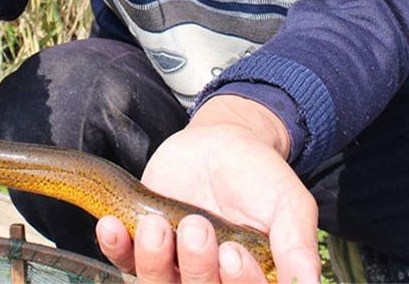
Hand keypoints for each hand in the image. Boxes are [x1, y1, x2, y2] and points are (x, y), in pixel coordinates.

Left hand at [96, 95, 320, 283]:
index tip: (233, 252)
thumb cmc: (258, 173)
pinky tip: (111, 227)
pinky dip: (116, 248)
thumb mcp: (288, 203)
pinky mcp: (142, 243)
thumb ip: (296, 245)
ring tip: (156, 223)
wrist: (219, 139)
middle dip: (197, 269)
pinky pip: (124, 261)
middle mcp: (212, 280)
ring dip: (152, 260)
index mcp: (250, 280)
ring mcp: (175, 265)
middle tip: (197, 227)